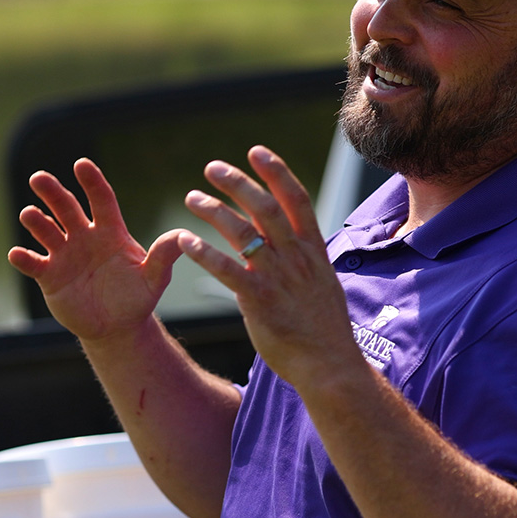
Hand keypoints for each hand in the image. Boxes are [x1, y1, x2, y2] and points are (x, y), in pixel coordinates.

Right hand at [7, 158, 183, 343]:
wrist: (117, 327)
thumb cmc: (137, 297)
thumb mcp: (154, 278)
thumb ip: (164, 256)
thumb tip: (182, 235)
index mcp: (110, 231)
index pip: (101, 200)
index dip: (91, 182)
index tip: (81, 164)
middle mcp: (84, 236)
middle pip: (66, 208)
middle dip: (52, 193)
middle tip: (38, 178)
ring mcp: (64, 254)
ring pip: (47, 231)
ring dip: (36, 221)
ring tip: (28, 214)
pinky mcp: (50, 276)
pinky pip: (34, 263)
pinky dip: (24, 258)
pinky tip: (17, 253)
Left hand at [178, 146, 361, 388]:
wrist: (330, 365)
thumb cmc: (325, 330)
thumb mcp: (323, 284)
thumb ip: (305, 260)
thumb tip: (294, 244)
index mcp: (313, 250)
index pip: (296, 199)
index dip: (276, 172)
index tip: (256, 152)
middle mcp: (296, 258)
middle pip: (265, 207)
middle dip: (238, 182)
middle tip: (212, 168)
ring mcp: (278, 278)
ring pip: (243, 233)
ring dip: (214, 210)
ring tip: (192, 198)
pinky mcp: (260, 301)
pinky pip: (227, 270)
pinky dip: (205, 253)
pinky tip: (186, 241)